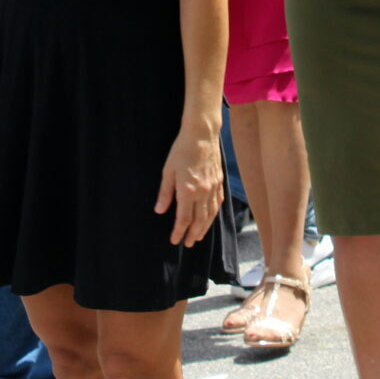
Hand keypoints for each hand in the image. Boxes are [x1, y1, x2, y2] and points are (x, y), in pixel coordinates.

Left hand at [155, 128, 223, 246]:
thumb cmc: (182, 151)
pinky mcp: (219, 182)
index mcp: (188, 191)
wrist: (202, 135)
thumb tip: (160, 211)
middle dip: (193, 234)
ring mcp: (213, 188)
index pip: (184, 218)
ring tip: (199, 236)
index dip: (179, 231)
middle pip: (199, 220)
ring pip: (210, 214)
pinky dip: (214, 214)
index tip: (174, 240)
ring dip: (204, 228)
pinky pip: (217, 203)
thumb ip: (165, 193)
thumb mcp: (168, 171)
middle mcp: (203, 192)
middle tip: (188, 244)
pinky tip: (210, 218)